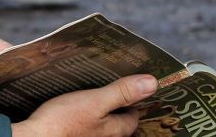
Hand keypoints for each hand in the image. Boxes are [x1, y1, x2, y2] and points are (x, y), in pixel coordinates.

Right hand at [11, 74, 158, 136]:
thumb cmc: (64, 121)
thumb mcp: (95, 101)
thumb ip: (122, 93)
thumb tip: (152, 83)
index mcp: (113, 129)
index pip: (133, 117)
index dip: (134, 101)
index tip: (131, 85)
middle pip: (118, 122)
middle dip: (117, 106)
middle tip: (112, 86)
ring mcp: (87, 136)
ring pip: (100, 123)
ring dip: (99, 110)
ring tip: (92, 91)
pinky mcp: (72, 134)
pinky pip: (84, 124)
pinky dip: (84, 114)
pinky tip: (73, 103)